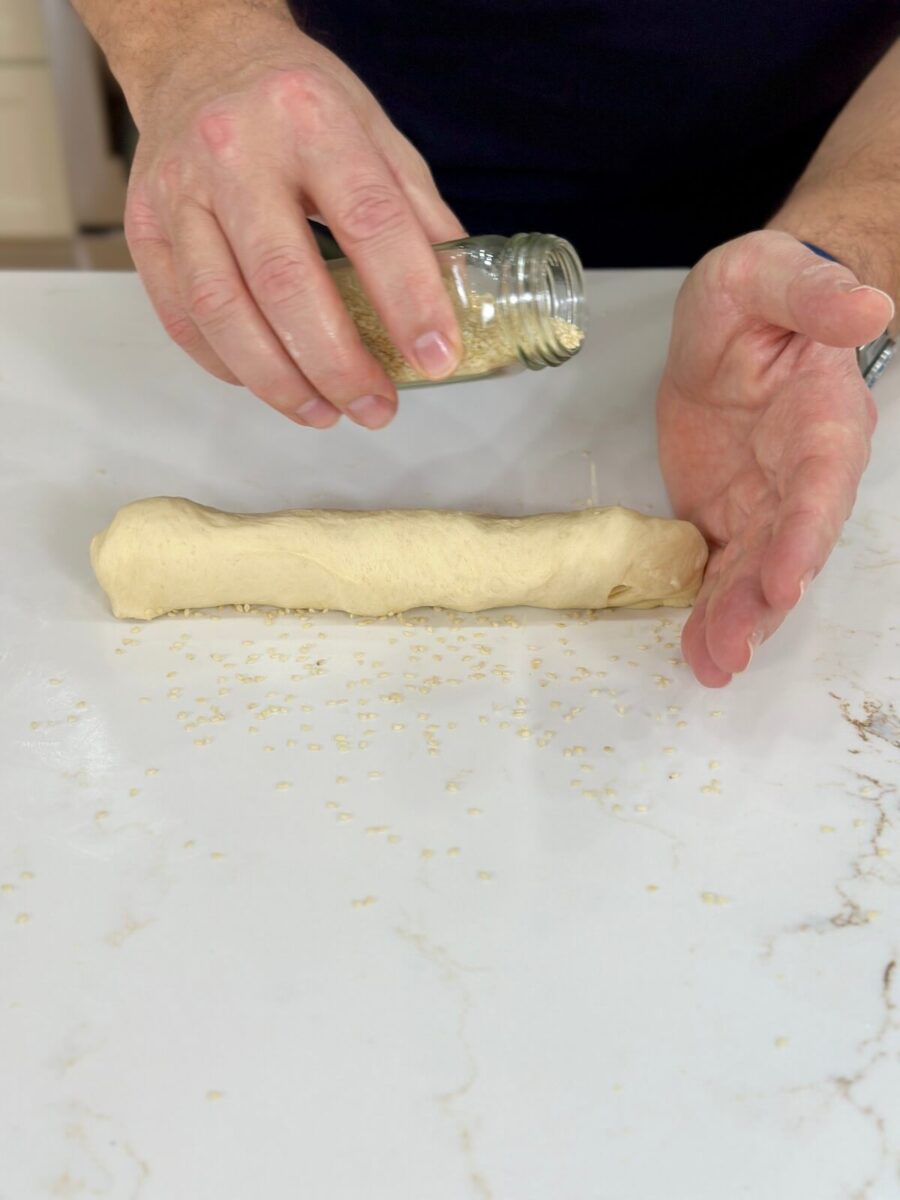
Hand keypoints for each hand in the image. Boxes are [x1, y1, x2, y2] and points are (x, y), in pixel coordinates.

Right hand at [123, 11, 464, 428]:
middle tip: (375, 407)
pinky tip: (269, 382)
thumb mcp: (374, 129)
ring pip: (221, 309)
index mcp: (310, 119)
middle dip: (337, 363)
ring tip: (325, 412)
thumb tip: (459, 299)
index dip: (408, 300)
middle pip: (284, 281)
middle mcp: (235, 151)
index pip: (368, 220)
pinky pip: (182, 317)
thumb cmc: (294, 101)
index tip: (436, 357)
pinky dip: (228, 365)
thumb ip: (416, 213)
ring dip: (278, 381)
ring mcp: (179, 191)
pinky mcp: (144, 227)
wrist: (197, 55)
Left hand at [657, 230, 893, 686]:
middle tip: (732, 648)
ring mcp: (765, 501)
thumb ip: (813, 291)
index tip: (786, 578)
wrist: (738, 322)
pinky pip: (722, 571)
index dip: (805, 533)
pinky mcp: (728, 517)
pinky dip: (710, 611)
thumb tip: (871, 309)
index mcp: (822, 417)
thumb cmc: (760, 292)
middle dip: (764, 600)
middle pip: (789, 545)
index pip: (821, 482)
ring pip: (756, 572)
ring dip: (736, 621)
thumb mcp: (771, 273)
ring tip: (712, 664)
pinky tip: (697, 654)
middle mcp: (802, 473)